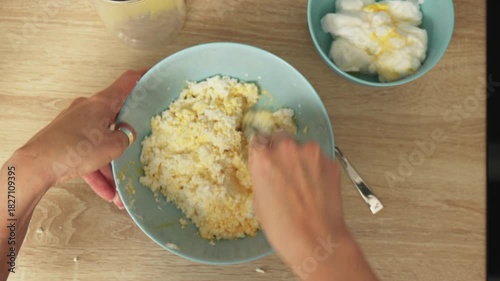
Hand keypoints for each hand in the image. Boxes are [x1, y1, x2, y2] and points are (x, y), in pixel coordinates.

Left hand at [17, 68, 148, 207]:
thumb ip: (125, 138)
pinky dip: (96, 171)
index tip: (152, 74)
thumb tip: (126, 134)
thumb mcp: (112, 146)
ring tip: (119, 188)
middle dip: (125, 140)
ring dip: (110, 166)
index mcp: (101, 103)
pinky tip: (106, 192)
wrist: (38, 165)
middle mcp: (87, 109)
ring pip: (99, 143)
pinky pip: (86, 155)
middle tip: (138, 147)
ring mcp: (74, 125)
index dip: (141, 77)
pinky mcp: (64, 140)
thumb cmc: (76, 149)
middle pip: (113, 120)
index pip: (126, 83)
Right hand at [249, 132, 348, 267]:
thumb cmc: (285, 228)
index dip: (262, 150)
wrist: (316, 240)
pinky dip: (317, 169)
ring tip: (302, 185)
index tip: (265, 155)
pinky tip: (314, 188)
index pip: (258, 139)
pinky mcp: (330, 162)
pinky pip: (319, 160)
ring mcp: (311, 154)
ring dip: (301, 160)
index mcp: (263, 158)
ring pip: (303, 148)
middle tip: (284, 172)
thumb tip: (267, 171)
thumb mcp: (259, 201)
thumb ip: (262, 176)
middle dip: (282, 151)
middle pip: (281, 138)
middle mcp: (287, 149)